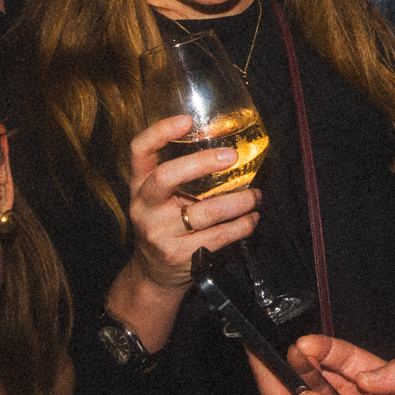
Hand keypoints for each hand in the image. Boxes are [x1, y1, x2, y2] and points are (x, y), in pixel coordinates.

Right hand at [126, 114, 260, 289]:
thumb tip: (230, 147)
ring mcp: (158, 232)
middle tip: (233, 156)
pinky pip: (220, 235)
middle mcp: (143, 207)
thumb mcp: (161, 198)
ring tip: (256, 196)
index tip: (187, 120)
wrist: (153, 274)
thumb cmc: (166, 224)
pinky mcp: (178, 255)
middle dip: (202, 163)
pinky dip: (243, 225)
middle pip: (166, 176)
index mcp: (139, 185)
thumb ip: (181, 176)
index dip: (160, 132)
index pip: (139, 151)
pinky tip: (252, 218)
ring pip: (206, 210)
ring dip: (240, 200)